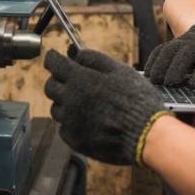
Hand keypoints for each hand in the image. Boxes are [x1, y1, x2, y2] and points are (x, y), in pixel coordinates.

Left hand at [44, 49, 168, 165]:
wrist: (145, 134)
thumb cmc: (136, 99)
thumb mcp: (120, 70)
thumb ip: (94, 59)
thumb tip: (76, 53)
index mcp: (80, 80)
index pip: (54, 64)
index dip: (52, 58)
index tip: (53, 57)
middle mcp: (70, 101)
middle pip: (50, 87)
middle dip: (56, 80)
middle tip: (70, 79)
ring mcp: (70, 122)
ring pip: (56, 108)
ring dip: (64, 102)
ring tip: (85, 102)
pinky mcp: (75, 140)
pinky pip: (64, 127)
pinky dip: (71, 122)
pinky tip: (88, 120)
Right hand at [143, 22, 194, 87]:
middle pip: (185, 55)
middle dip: (177, 69)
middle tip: (171, 84)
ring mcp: (182, 42)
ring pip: (168, 52)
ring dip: (161, 66)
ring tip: (156, 82)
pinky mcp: (170, 44)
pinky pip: (159, 51)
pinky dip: (152, 62)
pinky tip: (148, 75)